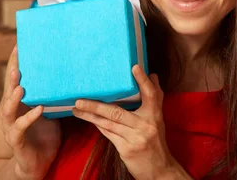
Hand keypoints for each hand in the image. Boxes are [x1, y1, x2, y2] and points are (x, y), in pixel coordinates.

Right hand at [1, 46, 61, 179]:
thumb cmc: (44, 135)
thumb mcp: (51, 111)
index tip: (19, 46)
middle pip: (8, 90)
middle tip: (17, 61)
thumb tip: (71, 76)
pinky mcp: (16, 140)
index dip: (16, 64)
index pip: (16, 80)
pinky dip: (29, 117)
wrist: (37, 164)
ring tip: (21, 85)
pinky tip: (39, 109)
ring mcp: (11, 126)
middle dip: (12, 75)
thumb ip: (54, 96)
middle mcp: (12, 112)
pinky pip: (20, 127)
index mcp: (20, 103)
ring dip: (13, 96)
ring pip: (8, 109)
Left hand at [72, 65, 181, 179]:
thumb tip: (153, 76)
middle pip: (117, 112)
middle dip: (96, 105)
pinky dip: (98, 125)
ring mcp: (135, 138)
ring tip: (77, 108)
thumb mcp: (158, 119)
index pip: (150, 95)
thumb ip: (154, 98)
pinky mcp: (126, 149)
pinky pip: (108, 134)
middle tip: (79, 99)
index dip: (143, 81)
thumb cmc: (156, 140)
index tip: (134, 67)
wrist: (159, 170)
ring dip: (90, 116)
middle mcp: (145, 125)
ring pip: (108, 123)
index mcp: (154, 115)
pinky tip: (87, 118)